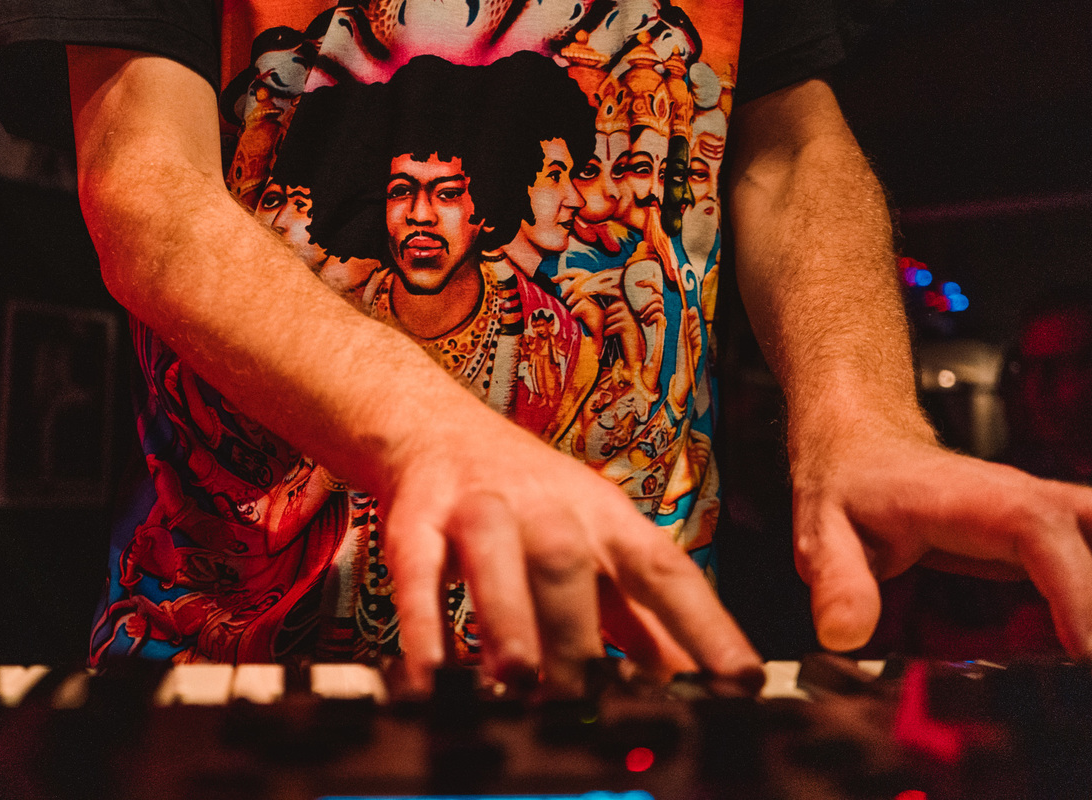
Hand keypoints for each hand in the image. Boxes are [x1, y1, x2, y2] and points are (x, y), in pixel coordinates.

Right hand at [376, 407, 762, 694]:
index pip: (664, 569)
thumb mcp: (592, 543)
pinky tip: (429, 677)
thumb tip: (688, 681)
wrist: (435, 426)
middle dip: (577, 634)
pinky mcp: (418, 517)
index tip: (738, 681)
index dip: (705, 624)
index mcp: (604, 518)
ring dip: (508, 618)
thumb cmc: (527, 498)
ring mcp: (480, 507)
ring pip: (497, 556)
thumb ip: (636, 616)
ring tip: (517, 680)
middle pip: (571, 562)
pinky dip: (423, 624)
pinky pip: (417, 570)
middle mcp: (547, 508)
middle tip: (580, 701)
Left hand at [792, 431, 1091, 657]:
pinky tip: (1077, 636)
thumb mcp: (822, 533)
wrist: (859, 446)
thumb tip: (844, 634)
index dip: (1075, 589)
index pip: (1041, 532)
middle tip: (1084, 662)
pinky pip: (1091, 557)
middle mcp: (1021, 501)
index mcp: (974, 499)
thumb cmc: (848, 483)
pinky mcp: (1043, 536)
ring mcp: (1039, 516)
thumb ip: (836, 581)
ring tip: (1079, 649)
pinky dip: (1088, 590)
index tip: (1084, 649)